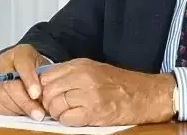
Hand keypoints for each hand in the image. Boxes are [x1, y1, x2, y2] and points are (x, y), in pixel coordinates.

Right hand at [0, 44, 49, 120]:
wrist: (26, 65)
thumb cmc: (36, 64)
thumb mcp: (44, 64)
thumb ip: (45, 75)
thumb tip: (49, 93)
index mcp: (20, 53)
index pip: (23, 65)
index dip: (29, 81)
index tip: (37, 94)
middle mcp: (4, 63)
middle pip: (10, 84)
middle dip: (25, 101)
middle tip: (38, 111)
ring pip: (2, 96)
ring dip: (19, 108)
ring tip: (34, 113)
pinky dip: (12, 111)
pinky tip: (24, 112)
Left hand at [40, 58, 175, 125]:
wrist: (143, 94)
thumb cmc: (119, 83)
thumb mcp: (95, 69)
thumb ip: (72, 73)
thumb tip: (46, 82)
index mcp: (82, 64)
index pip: (47, 75)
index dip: (43, 88)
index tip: (47, 95)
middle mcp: (83, 76)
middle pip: (47, 91)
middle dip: (48, 102)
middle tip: (56, 107)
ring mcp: (88, 94)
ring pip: (54, 105)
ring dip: (57, 113)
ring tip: (68, 113)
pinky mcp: (93, 112)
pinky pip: (66, 119)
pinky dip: (67, 121)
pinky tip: (77, 118)